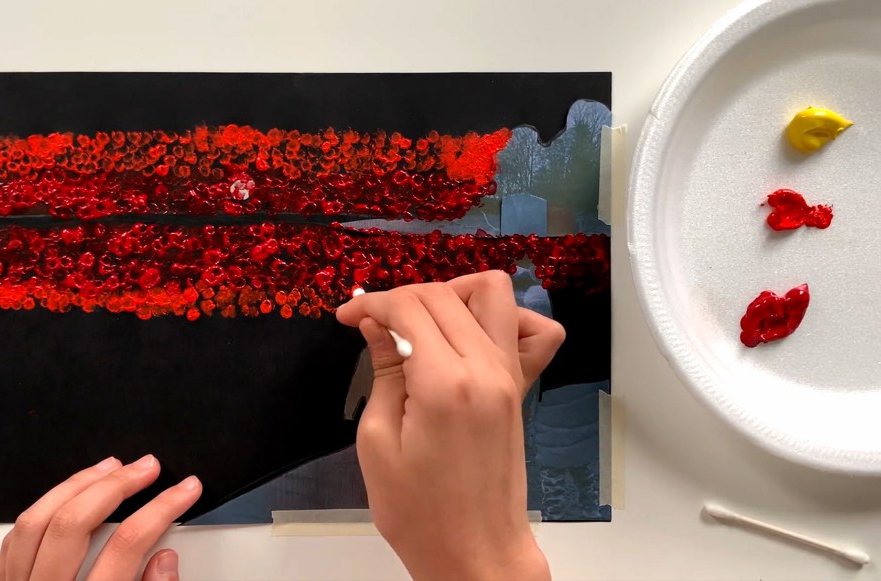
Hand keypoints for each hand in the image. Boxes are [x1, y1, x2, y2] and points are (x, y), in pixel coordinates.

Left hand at [0, 455, 201, 580]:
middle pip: (74, 523)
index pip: (126, 546)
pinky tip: (67, 496)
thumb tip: (165, 559)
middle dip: (117, 486)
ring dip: (77, 485)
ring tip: (110, 467)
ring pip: (37, 522)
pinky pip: (15, 539)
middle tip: (148, 467)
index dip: (162, 509)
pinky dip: (43, 509)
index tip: (185, 490)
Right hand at [337, 271, 563, 580]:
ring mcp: (510, 375)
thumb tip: (378, 324)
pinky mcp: (520, 387)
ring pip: (493, 293)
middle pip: (444, 294)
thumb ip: (384, 371)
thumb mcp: (378, 442)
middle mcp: (486, 368)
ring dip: (451, 294)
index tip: (346, 318)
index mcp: (444, 383)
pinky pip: (533, 331)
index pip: (409, 307)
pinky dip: (504, 318)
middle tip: (372, 323)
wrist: (475, 551)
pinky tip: (469, 335)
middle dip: (401, 297)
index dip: (371, 304)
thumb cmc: (419, 512)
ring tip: (421, 322)